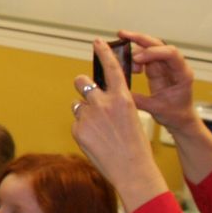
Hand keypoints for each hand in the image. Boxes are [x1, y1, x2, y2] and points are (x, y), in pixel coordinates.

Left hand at [71, 39, 167, 212]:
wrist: (132, 170)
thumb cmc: (135, 145)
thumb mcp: (131, 117)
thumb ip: (114, 103)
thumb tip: (95, 96)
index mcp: (122, 98)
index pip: (111, 69)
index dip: (103, 53)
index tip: (96, 42)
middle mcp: (104, 103)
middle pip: (82, 81)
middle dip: (83, 85)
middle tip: (88, 94)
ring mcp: (89, 115)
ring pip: (77, 104)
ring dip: (83, 111)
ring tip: (98, 128)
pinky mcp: (78, 129)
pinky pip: (76, 123)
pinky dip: (83, 129)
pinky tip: (95, 141)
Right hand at [119, 30, 199, 132]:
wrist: (181, 120)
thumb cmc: (177, 115)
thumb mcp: (157, 109)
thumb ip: (139, 100)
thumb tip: (120, 92)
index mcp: (182, 74)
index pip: (171, 53)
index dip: (153, 52)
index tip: (136, 58)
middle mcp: (175, 66)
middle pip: (159, 44)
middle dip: (140, 38)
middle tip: (122, 34)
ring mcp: (166, 66)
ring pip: (151, 48)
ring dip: (136, 48)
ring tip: (123, 56)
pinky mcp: (157, 69)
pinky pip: (145, 57)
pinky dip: (134, 58)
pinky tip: (129, 65)